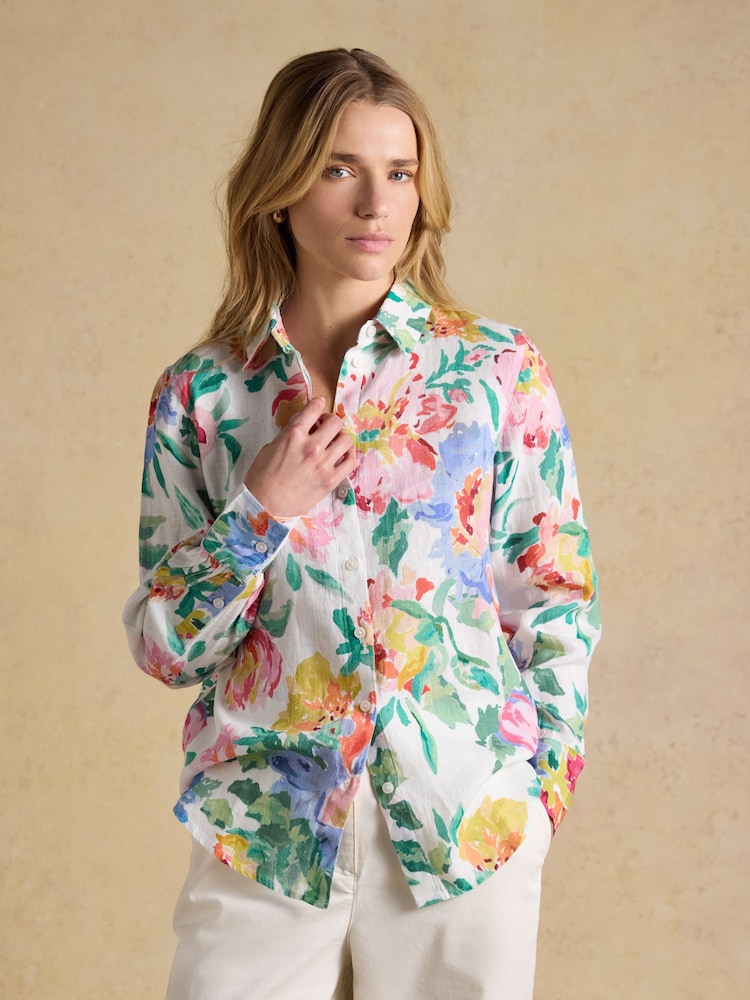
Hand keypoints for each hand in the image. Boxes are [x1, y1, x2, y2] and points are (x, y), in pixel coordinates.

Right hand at [243, 397, 357, 518]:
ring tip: (335, 442)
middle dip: (330, 421)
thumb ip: (288, 436)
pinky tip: (343, 455)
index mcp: (293, 435)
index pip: (314, 409)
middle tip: (326, 426)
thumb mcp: (269, 448)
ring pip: (346, 440)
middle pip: (335, 422)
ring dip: (341, 438)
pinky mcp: (331, 480)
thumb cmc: (261, 478)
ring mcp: (323, 464)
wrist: (264, 507)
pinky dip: (349, 455)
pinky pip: (351, 461)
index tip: (319, 405)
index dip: (318, 404)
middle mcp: (311, 446)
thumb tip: (302, 432)